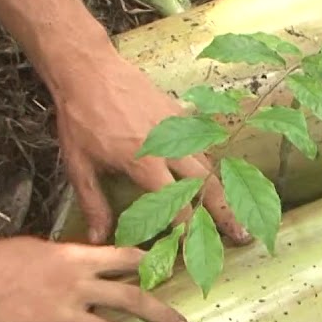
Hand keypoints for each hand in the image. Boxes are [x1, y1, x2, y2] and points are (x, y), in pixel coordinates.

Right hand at [0, 236, 180, 321]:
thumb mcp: (36, 250)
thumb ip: (64, 261)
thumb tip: (83, 265)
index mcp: (74, 257)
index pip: (126, 257)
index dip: (153, 264)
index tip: (175, 273)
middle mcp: (75, 284)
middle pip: (131, 297)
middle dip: (161, 314)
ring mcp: (60, 313)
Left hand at [48, 49, 250, 245]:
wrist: (88, 70)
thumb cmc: (80, 119)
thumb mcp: (79, 165)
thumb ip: (94, 204)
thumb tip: (99, 239)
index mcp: (145, 164)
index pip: (176, 205)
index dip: (188, 230)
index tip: (195, 250)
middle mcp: (169, 147)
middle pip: (207, 186)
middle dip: (225, 213)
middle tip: (241, 236)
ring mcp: (178, 127)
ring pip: (209, 163)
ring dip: (224, 189)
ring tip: (236, 210)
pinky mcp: (178, 112)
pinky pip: (201, 141)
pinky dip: (211, 161)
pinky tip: (214, 174)